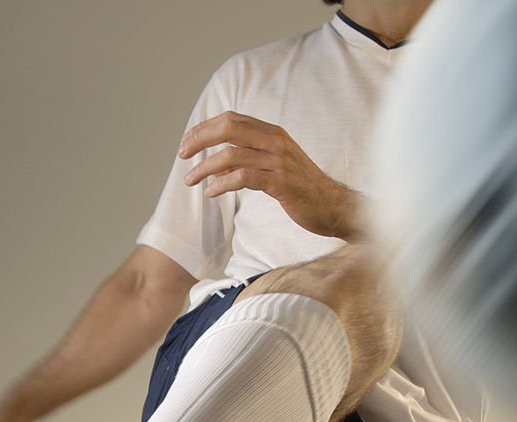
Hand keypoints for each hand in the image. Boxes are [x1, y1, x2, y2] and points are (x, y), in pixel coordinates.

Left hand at [179, 111, 365, 239]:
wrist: (334, 207)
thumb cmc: (303, 190)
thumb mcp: (275, 168)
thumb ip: (249, 161)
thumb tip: (218, 167)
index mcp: (273, 133)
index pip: (231, 120)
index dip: (205, 128)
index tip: (187, 143)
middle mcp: (275, 141)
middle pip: (228, 128)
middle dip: (200, 140)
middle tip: (182, 155)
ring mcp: (279, 161)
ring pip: (231, 154)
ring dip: (205, 167)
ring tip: (191, 180)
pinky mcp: (280, 182)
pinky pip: (243, 177)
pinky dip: (222, 184)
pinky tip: (210, 192)